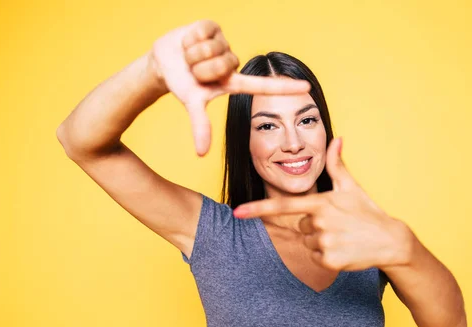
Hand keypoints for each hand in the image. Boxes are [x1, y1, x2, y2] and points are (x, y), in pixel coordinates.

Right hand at [149, 20, 310, 155]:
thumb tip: (201, 154)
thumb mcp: (192, 103)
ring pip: (212, 48)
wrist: (164, 62)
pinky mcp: (213, 26)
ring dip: (194, 54)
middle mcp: (233, 62)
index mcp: (234, 82)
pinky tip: (189, 42)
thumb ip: (200, 126)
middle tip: (194, 71)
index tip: (308, 89)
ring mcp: (224, 43)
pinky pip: (204, 31)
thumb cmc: (183, 85)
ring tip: (190, 58)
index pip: (264, 85)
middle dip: (201, 68)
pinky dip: (191, 39)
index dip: (285, 88)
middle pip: (222, 64)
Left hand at [233, 138, 413, 271]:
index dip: (257, 209)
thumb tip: (337, 138)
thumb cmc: (368, 212)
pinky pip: (317, 259)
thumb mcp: (351, 187)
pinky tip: (345, 250)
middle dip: (315, 228)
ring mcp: (324, 241)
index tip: (238, 212)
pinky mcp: (330, 260)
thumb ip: (337, 164)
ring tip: (343, 237)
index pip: (283, 206)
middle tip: (338, 226)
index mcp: (320, 203)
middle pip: (301, 228)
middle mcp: (319, 222)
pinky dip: (328, 257)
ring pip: (309, 244)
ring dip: (322, 243)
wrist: (389, 240)